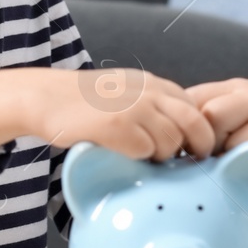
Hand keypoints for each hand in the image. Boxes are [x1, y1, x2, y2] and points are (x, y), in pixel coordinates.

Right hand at [34, 68, 215, 160]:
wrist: (46, 98)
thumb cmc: (86, 102)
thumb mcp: (128, 91)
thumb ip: (156, 105)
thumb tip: (185, 135)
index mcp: (155, 83)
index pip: (196, 108)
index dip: (200, 132)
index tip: (194, 150)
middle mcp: (150, 92)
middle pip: (194, 124)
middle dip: (197, 148)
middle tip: (187, 163)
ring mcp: (135, 108)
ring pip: (171, 142)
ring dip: (161, 156)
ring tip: (142, 156)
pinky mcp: (118, 126)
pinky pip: (146, 151)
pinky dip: (139, 159)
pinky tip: (122, 155)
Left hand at [186, 80, 247, 176]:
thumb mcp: (241, 112)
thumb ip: (209, 124)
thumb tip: (165, 149)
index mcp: (231, 89)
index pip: (188, 101)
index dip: (178, 131)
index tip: (178, 157)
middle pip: (208, 116)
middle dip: (201, 147)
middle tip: (205, 168)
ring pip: (234, 139)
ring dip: (226, 164)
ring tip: (229, 176)